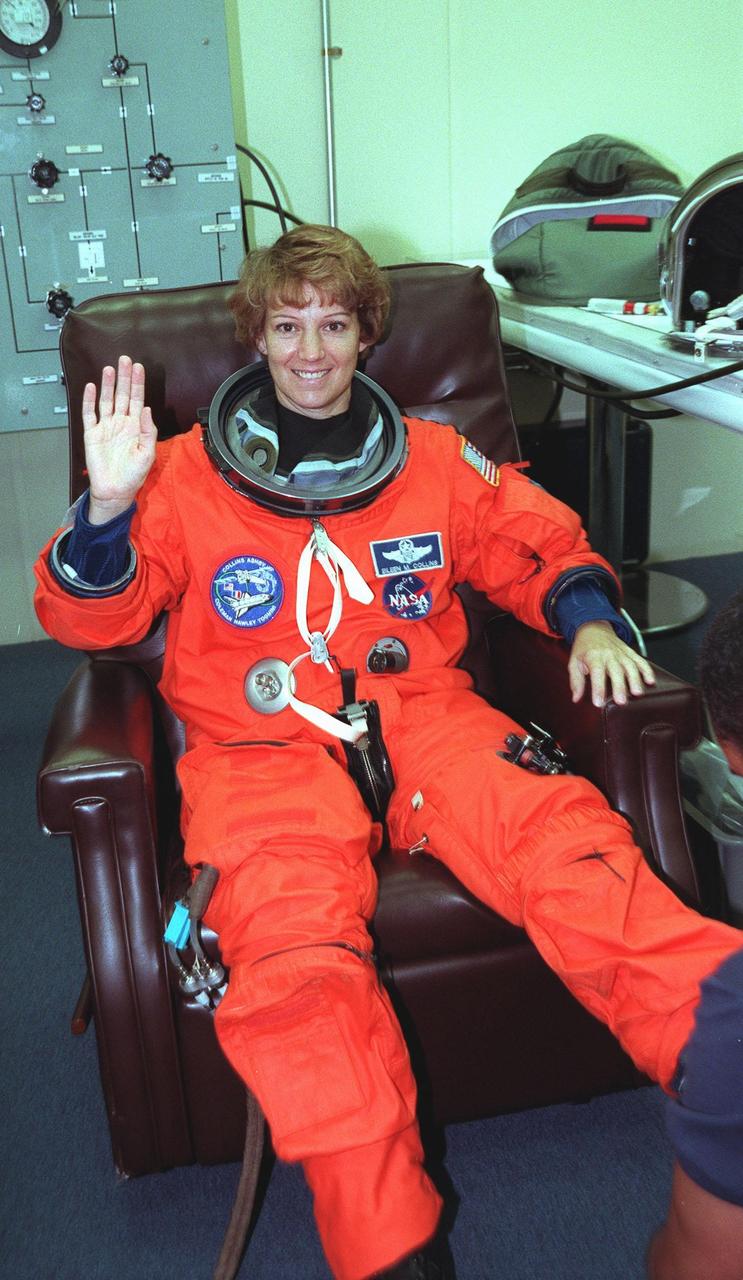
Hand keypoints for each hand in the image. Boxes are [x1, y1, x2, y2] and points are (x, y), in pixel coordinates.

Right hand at [82, 355, 156, 523]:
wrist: (115, 490)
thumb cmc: (132, 475)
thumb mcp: (147, 454)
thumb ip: (148, 431)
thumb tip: (147, 410)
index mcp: (135, 427)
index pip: (138, 400)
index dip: (138, 384)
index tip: (138, 368)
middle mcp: (120, 423)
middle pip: (122, 395)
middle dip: (124, 377)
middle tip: (125, 360)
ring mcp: (106, 427)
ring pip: (106, 400)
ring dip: (108, 385)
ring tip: (109, 369)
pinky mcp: (92, 434)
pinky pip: (89, 414)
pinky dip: (89, 400)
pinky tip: (91, 387)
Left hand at [568, 620, 655, 706]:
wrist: (594, 628)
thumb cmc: (584, 648)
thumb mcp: (574, 662)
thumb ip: (576, 681)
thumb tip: (576, 698)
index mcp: (594, 656)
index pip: (597, 673)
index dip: (598, 688)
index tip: (599, 702)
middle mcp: (609, 654)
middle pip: (616, 670)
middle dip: (619, 686)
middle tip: (621, 701)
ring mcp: (621, 653)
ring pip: (630, 666)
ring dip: (635, 679)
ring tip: (637, 693)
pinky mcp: (630, 652)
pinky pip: (640, 660)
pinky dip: (647, 670)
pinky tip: (650, 681)